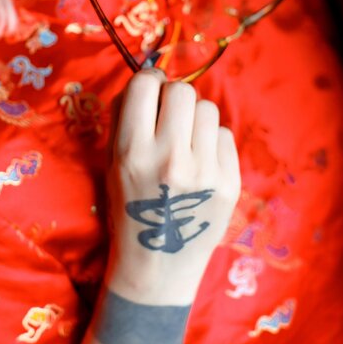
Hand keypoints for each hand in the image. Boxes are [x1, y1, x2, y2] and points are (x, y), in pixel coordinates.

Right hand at [106, 69, 240, 304]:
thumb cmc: (128, 209)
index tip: (150, 92)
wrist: (157, 266)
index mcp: (131, 153)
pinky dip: (211, 144)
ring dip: (195, 119)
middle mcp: (170, 159)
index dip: (148, 82)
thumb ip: (124, 118)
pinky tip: (201, 165)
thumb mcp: (111, 164)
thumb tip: (149, 76)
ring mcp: (204, 172)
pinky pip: (224, 135)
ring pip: (208, 109)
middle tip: (169, 120)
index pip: (144, 85)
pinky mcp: (230, 183)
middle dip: (174, 99)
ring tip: (186, 144)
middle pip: (182, 91)